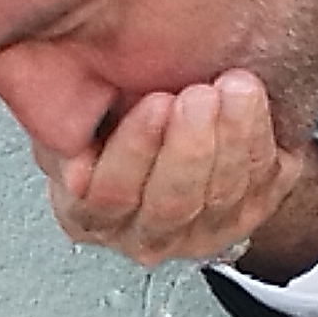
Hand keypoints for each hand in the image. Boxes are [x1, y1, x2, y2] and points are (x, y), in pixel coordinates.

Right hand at [33, 72, 317, 275]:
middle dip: (190, 146)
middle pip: (171, 203)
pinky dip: (264, 143)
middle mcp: (143, 233)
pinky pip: (264, 189)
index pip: (106, 196)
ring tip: (235, 88)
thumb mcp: (70, 112)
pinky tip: (255, 106)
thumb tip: (53, 83)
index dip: (134, 151)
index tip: (153, 104)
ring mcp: (199, 232)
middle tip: (198, 94)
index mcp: (89, 212)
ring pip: (221, 197)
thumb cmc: (112, 119)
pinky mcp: (248, 216)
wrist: (175, 127)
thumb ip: (58, 107)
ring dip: (233, 139)